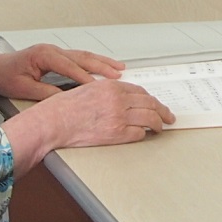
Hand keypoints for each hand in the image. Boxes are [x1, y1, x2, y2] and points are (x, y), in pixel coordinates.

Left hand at [0, 44, 125, 101]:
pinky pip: (78, 58)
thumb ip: (46, 93)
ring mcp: (54, 51)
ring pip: (83, 55)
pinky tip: (102, 66)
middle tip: (118, 73)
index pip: (70, 67)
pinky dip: (92, 62)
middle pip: (82, 57)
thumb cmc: (5, 77)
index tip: (100, 86)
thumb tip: (66, 98)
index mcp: (44, 55)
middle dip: (102, 65)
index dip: (86, 77)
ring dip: (101, 62)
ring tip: (118, 67)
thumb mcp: (24, 89)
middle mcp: (51, 50)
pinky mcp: (55, 56)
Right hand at [1, 77, 174, 170]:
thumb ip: (106, 92)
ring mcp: (119, 116)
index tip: (155, 103)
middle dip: (162, 110)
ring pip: (150, 118)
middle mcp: (118, 99)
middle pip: (150, 103)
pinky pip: (139, 133)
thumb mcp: (88, 89)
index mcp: (111, 86)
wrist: (52, 122)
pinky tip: (146, 135)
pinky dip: (144, 134)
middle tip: (168, 115)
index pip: (140, 91)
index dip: (151, 98)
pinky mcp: (116, 133)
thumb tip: (121, 98)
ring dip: (159, 123)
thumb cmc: (63, 108)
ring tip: (162, 126)